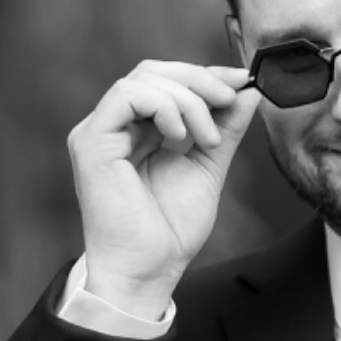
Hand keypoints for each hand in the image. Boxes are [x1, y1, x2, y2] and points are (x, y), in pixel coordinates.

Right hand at [67, 60, 261, 317]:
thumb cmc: (171, 230)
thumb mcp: (209, 166)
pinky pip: (126, 96)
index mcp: (138, 130)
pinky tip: (180, 138)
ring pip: (143, 79)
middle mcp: (115, 126)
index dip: (205, 75)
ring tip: (206, 139)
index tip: (241, 82)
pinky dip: (163, 107)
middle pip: (154, 71)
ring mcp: (100, 131)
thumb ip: (225, 128)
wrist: (150, 268)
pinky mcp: (91, 141)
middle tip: (229, 100)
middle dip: (200, 80)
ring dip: (187, 100)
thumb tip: (249, 92)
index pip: (167, 80)